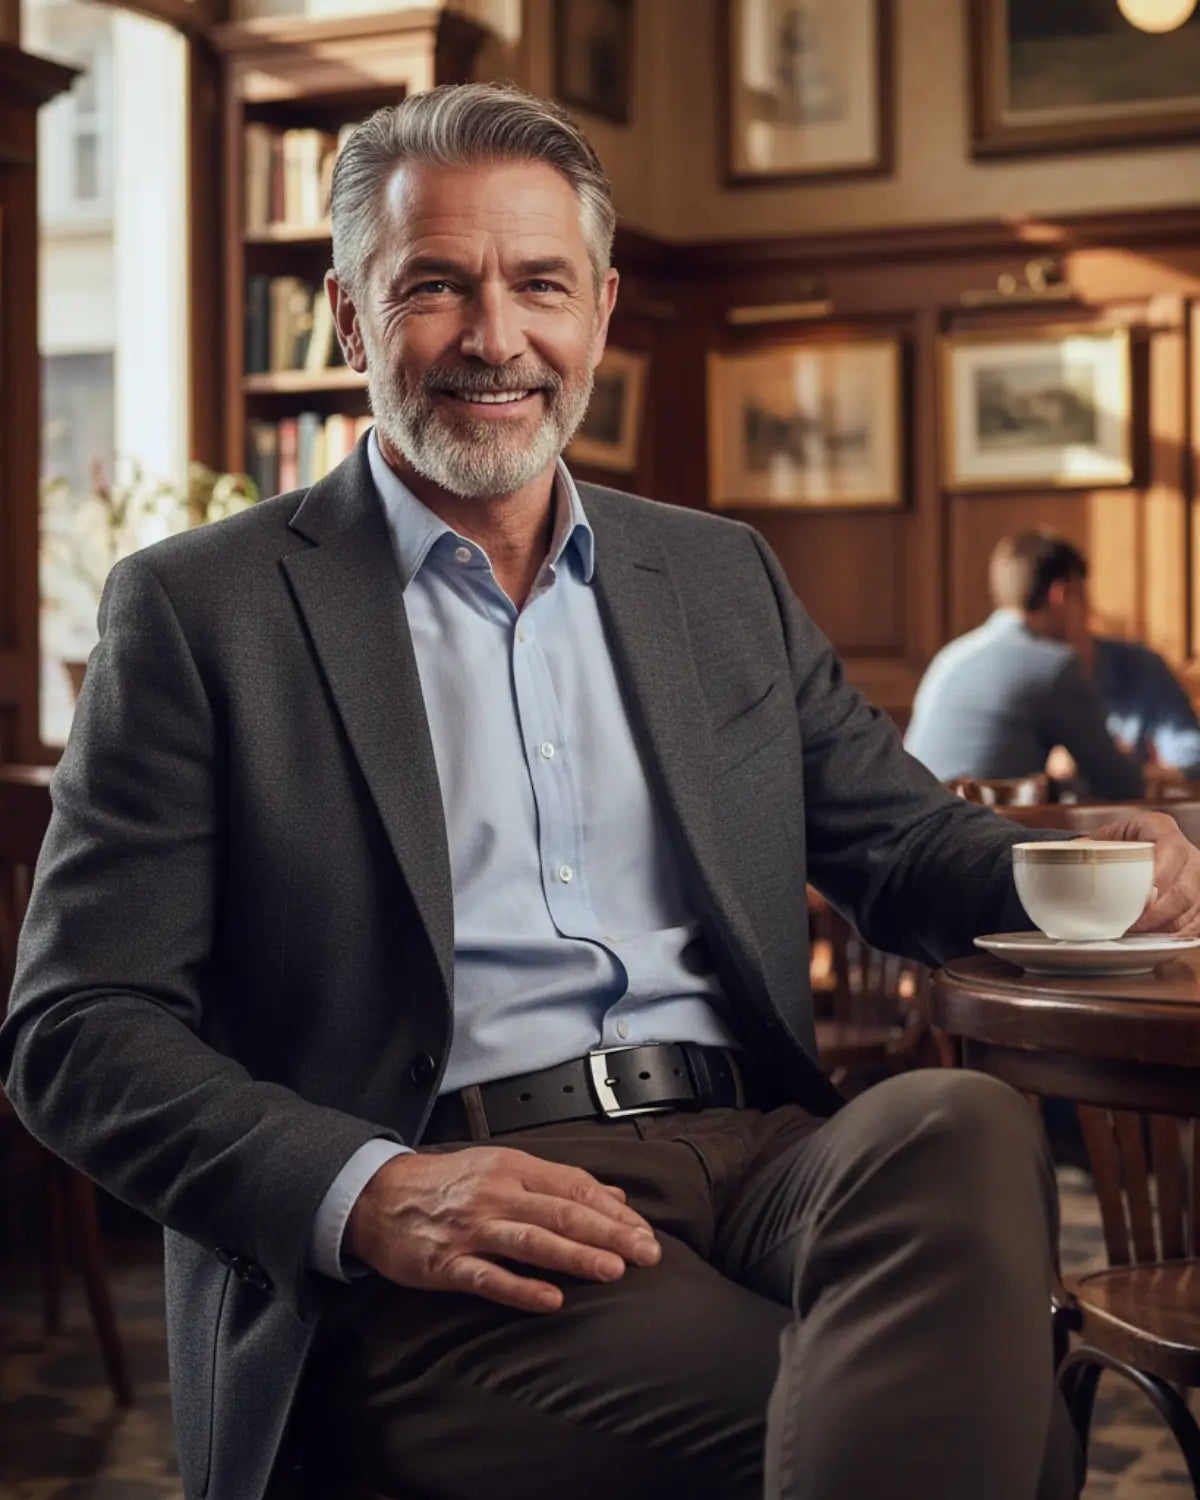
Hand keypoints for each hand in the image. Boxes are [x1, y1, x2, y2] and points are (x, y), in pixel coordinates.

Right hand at [344, 1146, 661, 1312]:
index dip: (613, 1211)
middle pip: (561, 1213)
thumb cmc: (447, 1183)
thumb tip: (614, 1198)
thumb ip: (558, 1184)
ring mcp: (472, 1229)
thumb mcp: (504, 1169)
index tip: (644, 1233)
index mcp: (514, 1168)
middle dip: (608, 1234)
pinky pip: (488, 1277)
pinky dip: (520, 1288)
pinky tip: (549, 1300)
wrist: (380, 1196)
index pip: (574, 1187)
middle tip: (646, 1254)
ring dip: (575, 1255)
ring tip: (612, 1270)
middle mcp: (497, 1195)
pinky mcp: (446, 1262)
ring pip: (531, 1241)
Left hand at [1084, 810, 1199, 934]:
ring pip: (1193, 907)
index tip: (1146, 895)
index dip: (1163, 873)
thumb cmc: (1116, 845)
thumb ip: (1086, 848)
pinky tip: (1155, 939)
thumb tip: (1068, 857)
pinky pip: (1197, 923)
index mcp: (1160, 828)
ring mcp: (1198, 878)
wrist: (1130, 853)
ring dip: (1166, 926)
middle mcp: (1188, 852)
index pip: (1171, 848)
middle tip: (1134, 925)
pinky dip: (1177, 935)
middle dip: (1160, 911)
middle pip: (1186, 887)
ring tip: (1139, 935)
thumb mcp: (1102, 838)